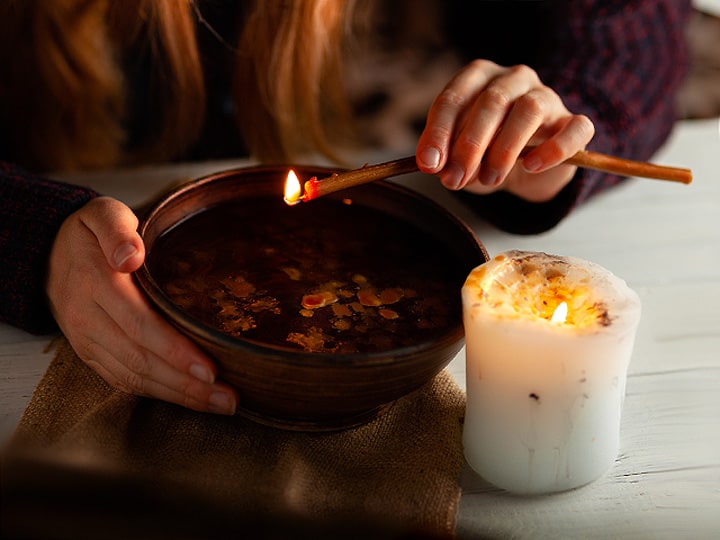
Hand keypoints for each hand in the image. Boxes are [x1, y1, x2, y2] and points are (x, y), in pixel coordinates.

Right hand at [46, 197, 237, 414]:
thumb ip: (117, 231)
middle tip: (228, 398)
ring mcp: (88, 341)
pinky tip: (187, 398)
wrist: (47, 253)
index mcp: (97, 284)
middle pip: (141, 360)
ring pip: (134, 377)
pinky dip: (156, 393)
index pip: (140, 325)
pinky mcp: (90, 354)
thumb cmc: (89, 233)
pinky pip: (122, 380)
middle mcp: (90, 319)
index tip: (210, 369)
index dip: (175, 351)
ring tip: (219, 404)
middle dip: (187, 384)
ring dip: (178, 395)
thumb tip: (131, 256)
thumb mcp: (103, 214)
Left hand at [416, 59, 594, 201]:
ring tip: (490, 179)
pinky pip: (574, 129)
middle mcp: (513, 79)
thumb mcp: (460, 155)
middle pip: (491, 102)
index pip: (454, 97)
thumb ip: (448, 157)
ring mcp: (547, 96)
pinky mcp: (573, 122)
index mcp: (479, 78)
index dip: (439, 131)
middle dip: (469, 145)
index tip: (429, 164)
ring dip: (504, 149)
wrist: (527, 169)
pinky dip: (552, 150)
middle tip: (454, 179)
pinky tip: (532, 166)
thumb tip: (435, 166)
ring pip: (529, 110)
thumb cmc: (486, 153)